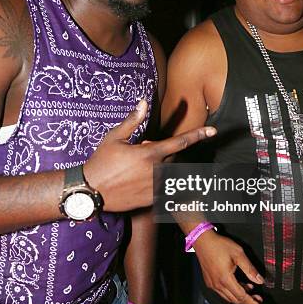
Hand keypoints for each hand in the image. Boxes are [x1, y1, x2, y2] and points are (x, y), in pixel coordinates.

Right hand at [84, 100, 215, 211]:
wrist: (90, 192)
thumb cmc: (101, 162)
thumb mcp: (114, 138)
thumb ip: (132, 121)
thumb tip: (143, 102)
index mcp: (149, 154)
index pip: (180, 142)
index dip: (198, 135)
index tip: (212, 131)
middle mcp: (156, 172)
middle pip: (176, 159)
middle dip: (166, 154)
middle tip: (143, 154)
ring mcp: (155, 188)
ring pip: (172, 175)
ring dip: (165, 170)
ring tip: (139, 170)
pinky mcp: (151, 201)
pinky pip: (166, 192)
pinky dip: (165, 186)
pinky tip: (147, 185)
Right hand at [194, 230, 264, 303]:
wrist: (203, 240)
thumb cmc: (219, 245)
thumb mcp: (238, 254)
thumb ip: (250, 269)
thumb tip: (260, 280)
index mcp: (225, 279)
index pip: (241, 296)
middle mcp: (217, 285)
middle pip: (235, 300)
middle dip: (248, 301)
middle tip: (258, 298)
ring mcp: (212, 284)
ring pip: (228, 297)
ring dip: (240, 297)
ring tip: (250, 290)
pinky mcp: (209, 282)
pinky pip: (222, 292)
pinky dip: (232, 292)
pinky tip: (238, 285)